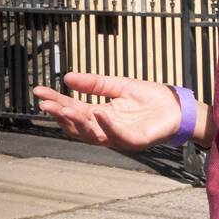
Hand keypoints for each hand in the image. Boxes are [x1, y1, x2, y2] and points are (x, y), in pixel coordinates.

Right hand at [32, 73, 184, 150]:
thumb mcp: (119, 86)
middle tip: (45, 103)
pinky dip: (107, 125)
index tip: (39, 91)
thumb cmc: (151, 98)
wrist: (179, 106)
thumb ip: (95, 83)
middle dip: (61, 115)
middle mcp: (108, 129)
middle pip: (78, 125)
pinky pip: (118, 135)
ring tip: (64, 108)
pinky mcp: (137, 140)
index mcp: (102, 116)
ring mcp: (121, 136)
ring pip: (93, 135)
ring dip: (78, 122)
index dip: (57, 102)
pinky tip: (98, 112)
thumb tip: (67, 77)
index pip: (74, 110)